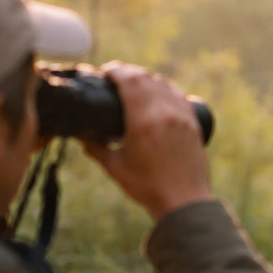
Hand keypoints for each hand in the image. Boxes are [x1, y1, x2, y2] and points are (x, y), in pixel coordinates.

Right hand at [81, 62, 212, 221]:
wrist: (183, 201)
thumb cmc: (147, 187)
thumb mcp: (115, 167)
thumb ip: (96, 148)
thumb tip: (80, 135)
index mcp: (143, 121)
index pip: (129, 80)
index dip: (116, 71)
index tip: (106, 72)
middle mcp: (165, 113)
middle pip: (146, 78)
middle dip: (129, 72)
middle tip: (116, 76)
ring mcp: (182, 116)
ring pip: (164, 84)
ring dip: (148, 78)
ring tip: (135, 83)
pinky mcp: (193, 123)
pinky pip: (179, 95)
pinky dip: (166, 88)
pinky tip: (159, 92)